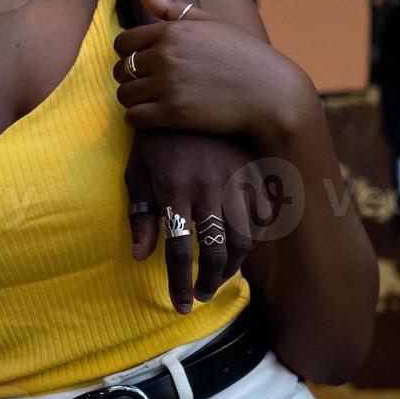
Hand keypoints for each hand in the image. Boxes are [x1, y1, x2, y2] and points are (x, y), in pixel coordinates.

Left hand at [111, 0, 313, 144]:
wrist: (273, 93)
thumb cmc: (242, 55)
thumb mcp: (210, 23)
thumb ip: (170, 7)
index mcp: (171, 31)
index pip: (123, 42)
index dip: (129, 54)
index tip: (143, 62)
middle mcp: (165, 56)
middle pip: (120, 69)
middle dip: (130, 77)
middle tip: (149, 83)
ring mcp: (169, 86)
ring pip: (124, 94)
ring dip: (134, 99)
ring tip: (151, 100)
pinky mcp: (174, 114)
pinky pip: (134, 117)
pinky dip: (138, 118)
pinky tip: (153, 116)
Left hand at [125, 131, 258, 311]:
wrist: (188, 93)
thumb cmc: (155, 139)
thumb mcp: (137, 171)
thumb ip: (140, 214)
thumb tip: (140, 257)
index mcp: (172, 187)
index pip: (177, 249)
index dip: (180, 283)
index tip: (181, 305)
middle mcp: (207, 186)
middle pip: (214, 250)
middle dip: (209, 281)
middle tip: (201, 294)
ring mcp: (235, 179)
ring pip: (243, 238)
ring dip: (233, 266)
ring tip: (219, 277)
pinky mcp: (253, 172)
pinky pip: (263, 216)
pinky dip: (256, 238)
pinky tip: (241, 249)